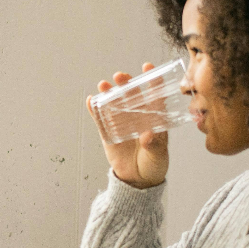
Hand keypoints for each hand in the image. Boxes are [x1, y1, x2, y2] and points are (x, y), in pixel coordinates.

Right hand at [87, 64, 168, 188]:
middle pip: (131, 95)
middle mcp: (137, 117)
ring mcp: (121, 123)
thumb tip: (147, 135)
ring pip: (114, 104)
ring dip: (108, 93)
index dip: (152, 81)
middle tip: (120, 76)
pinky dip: (95, 109)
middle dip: (125, 83)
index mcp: (154, 118)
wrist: (138, 180)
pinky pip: (100, 119)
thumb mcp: (157, 156)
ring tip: (103, 85)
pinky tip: (91, 100)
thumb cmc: (153, 164)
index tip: (148, 67)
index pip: (153, 96)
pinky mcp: (108, 132)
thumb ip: (153, 145)